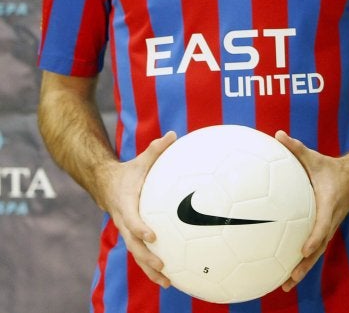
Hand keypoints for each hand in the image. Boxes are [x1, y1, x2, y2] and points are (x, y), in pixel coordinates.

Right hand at [100, 131, 176, 286]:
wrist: (105, 185)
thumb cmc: (128, 172)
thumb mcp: (140, 160)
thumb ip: (156, 149)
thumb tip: (174, 134)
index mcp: (126, 204)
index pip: (132, 219)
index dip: (140, 228)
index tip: (152, 235)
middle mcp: (124, 222)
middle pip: (134, 244)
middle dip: (146, 257)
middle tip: (163, 266)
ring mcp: (127, 232)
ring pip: (137, 254)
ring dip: (150, 269)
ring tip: (168, 282)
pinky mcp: (132, 237)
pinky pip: (141, 254)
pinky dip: (151, 267)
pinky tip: (170, 278)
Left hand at [275, 130, 348, 291]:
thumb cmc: (331, 168)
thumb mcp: (314, 157)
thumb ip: (296, 147)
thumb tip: (277, 134)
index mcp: (328, 205)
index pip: (322, 225)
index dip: (314, 237)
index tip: (304, 249)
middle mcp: (330, 221)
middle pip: (318, 248)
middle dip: (305, 265)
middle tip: (289, 280)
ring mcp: (328, 228)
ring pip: (316, 254)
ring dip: (303, 270)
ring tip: (284, 285)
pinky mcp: (324, 231)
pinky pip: (314, 249)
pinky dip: (303, 262)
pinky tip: (286, 271)